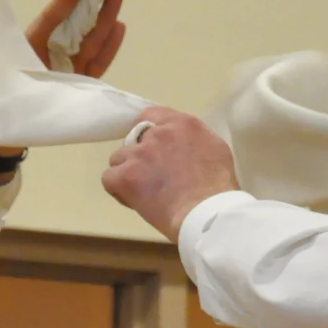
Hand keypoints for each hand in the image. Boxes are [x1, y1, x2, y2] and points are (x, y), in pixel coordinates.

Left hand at [26, 0, 126, 79]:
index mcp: (37, 41)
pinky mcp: (83, 84)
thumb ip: (59, 8)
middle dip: (95, 2)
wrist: (24, 121)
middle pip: (79, 25)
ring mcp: (70, 69)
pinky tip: (119, 25)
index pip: (56, 12)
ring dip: (105, 17)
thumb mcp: (37, 36)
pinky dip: (110, 45)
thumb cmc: (25, 71)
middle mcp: (54, 53)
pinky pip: (99, 63)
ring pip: (92, 41)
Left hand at [101, 107, 238, 242]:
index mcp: (183, 124)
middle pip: (134, 139)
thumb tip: (182, 147)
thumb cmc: (218, 188)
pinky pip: (109, 178)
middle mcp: (158, 133)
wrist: (206, 212)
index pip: (152, 115)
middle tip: (153, 176)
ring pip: (119, 159)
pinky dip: (118, 190)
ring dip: (128, 173)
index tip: (153, 149)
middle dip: (140, 156)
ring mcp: (140, 154)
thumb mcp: (215, 150)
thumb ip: (193, 141)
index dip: (148, 133)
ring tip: (144, 191)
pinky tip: (134, 200)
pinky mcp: (126, 175)